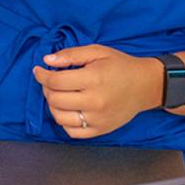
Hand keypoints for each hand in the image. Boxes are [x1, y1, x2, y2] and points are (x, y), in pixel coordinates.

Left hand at [32, 45, 163, 138]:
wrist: (146, 86)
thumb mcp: (97, 52)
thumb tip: (47, 61)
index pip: (56, 81)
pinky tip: (68, 109)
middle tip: (50, 81)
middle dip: (46, 89)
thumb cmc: (121, 66)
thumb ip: (71, 55)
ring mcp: (98, 119)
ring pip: (60, 118)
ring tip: (58, 95)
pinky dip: (64, 122)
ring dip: (53, 105)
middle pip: (55, 100)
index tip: (39, 70)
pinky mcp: (101, 130)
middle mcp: (95, 101)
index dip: (42, 75)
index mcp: (94, 79)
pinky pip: (72, 132)